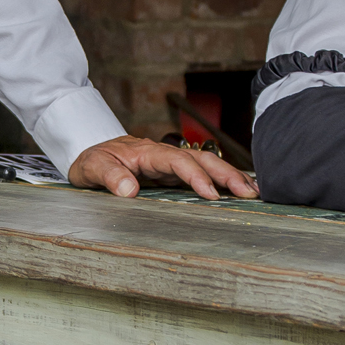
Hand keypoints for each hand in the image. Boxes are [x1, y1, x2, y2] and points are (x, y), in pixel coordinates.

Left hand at [68, 135, 259, 201]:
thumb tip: (128, 189)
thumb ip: (109, 176)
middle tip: (247, 192)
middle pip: (202, 159)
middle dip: (226, 174)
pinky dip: (222, 178)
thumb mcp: (92, 168)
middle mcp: (164, 154)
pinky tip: (239, 187)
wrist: (90, 151)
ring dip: (230, 175)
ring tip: (253, 190)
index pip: (178, 161)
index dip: (196, 176)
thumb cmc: (92, 159)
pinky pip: (201, 172)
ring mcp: (170, 162)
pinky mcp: (172, 172)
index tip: (210, 194)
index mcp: (147, 152)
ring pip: (207, 163)